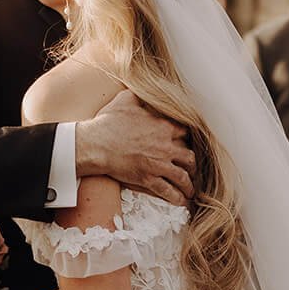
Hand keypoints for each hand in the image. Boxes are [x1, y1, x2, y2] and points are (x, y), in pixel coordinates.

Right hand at [76, 90, 194, 206]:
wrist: (96, 144)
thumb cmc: (108, 122)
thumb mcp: (125, 100)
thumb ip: (138, 95)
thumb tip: (139, 88)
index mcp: (163, 127)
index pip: (185, 133)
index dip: (186, 138)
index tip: (185, 143)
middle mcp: (165, 147)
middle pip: (189, 157)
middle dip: (192, 165)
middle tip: (191, 169)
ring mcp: (158, 164)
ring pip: (182, 177)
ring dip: (189, 184)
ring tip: (190, 190)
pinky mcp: (148, 178)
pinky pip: (167, 191)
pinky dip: (176, 198)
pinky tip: (181, 201)